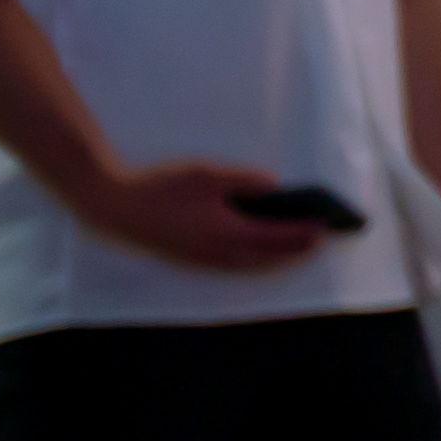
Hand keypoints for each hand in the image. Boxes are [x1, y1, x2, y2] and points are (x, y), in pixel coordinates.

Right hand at [103, 158, 329, 279]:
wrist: (116, 207)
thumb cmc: (163, 188)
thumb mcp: (209, 175)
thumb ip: (245, 181)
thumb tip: (274, 187)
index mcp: (226, 233)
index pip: (275, 237)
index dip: (302, 233)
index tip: (324, 228)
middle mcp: (218, 254)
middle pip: (267, 257)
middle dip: (295, 250)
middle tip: (319, 241)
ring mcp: (203, 260)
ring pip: (250, 265)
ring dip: (276, 257)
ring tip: (298, 246)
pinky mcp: (191, 259)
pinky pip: (233, 265)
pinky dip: (254, 259)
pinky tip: (259, 248)